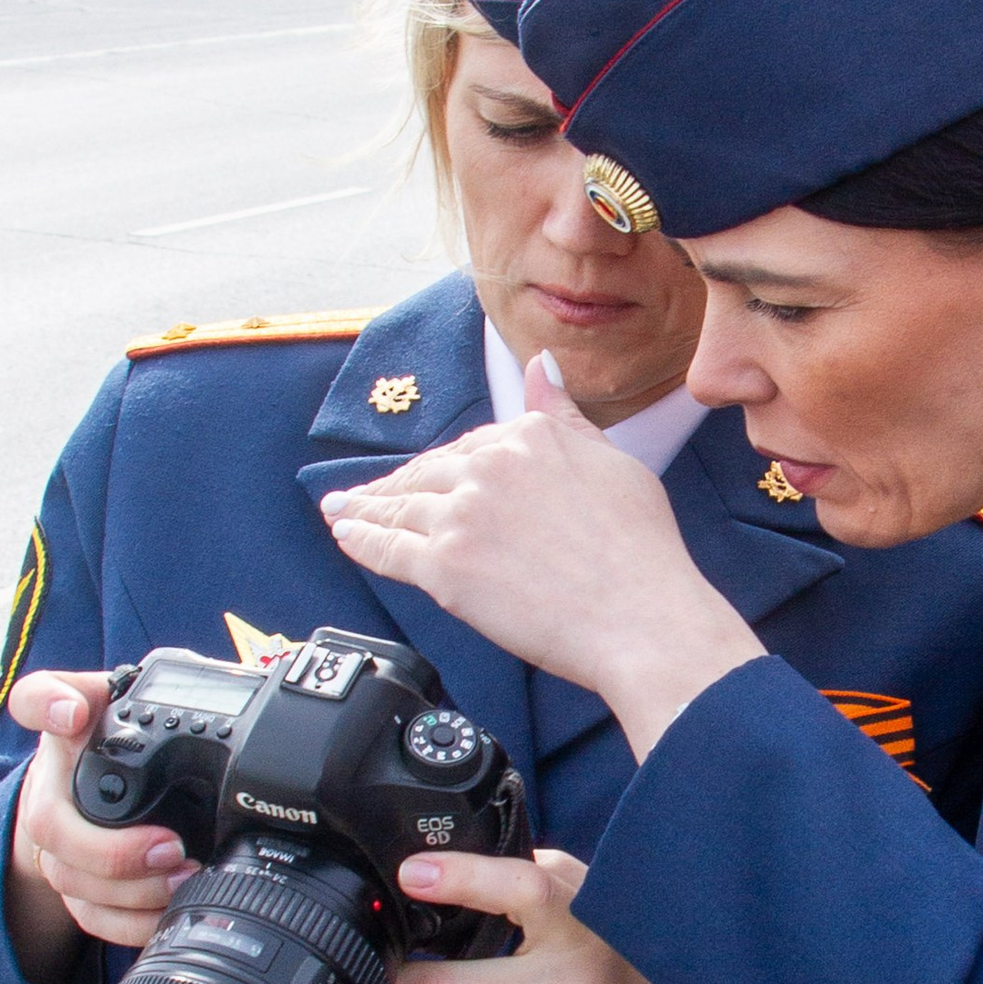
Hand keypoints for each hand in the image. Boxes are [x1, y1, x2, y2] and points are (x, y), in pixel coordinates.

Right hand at [3, 669, 195, 980]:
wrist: (100, 798)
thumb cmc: (120, 749)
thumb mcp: (130, 708)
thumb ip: (129, 689)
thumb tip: (105, 700)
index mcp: (65, 733)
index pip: (36, 700)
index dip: (49, 706)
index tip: (73, 714)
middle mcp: (49, 787)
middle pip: (51, 826)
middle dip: (112, 848)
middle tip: (173, 849)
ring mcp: (56, 844)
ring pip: (72, 880)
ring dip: (130, 891)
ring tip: (183, 881)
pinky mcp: (75, 888)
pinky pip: (89, 915)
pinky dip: (128, 923)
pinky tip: (166, 914)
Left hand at [322, 352, 765, 757]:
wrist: (640, 616)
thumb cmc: (639, 551)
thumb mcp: (611, 461)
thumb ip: (564, 417)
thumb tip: (540, 367)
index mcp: (528, 436)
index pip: (471, 447)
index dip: (446, 467)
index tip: (427, 476)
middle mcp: (488, 467)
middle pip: (429, 475)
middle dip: (395, 486)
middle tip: (366, 494)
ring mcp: (462, 516)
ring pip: (401, 507)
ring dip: (365, 508)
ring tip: (342, 510)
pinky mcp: (445, 567)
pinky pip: (387, 548)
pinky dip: (360, 539)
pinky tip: (344, 533)